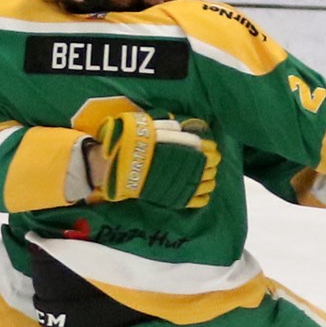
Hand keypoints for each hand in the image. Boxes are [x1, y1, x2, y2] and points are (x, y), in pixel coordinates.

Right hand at [95, 112, 220, 207]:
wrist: (110, 168)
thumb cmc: (127, 145)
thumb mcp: (144, 127)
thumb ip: (165, 127)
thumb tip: (180, 127)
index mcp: (172, 146)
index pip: (197, 145)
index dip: (207, 146)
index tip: (211, 146)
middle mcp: (176, 164)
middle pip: (203, 163)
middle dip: (211, 162)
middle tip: (214, 160)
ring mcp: (174, 182)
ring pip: (202, 182)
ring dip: (209, 179)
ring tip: (211, 177)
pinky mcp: (170, 198)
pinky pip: (193, 199)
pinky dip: (202, 197)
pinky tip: (205, 194)